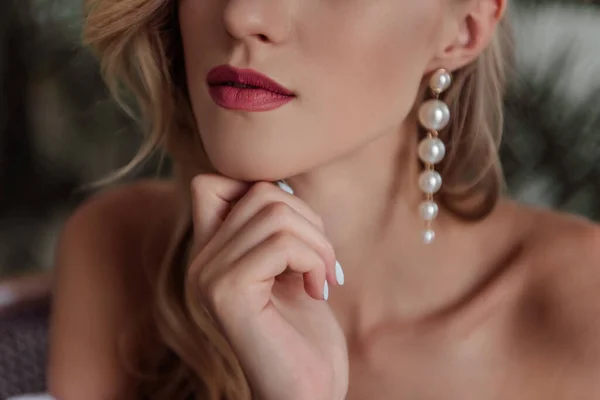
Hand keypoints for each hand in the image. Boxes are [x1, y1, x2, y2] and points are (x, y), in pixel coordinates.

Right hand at [186, 175, 348, 399]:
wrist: (306, 392)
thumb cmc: (305, 333)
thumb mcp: (289, 267)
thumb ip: (273, 229)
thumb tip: (280, 184)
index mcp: (212, 253)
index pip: (212, 182)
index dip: (263, 190)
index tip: (297, 231)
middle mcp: (200, 261)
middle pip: (260, 193)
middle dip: (309, 220)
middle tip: (323, 262)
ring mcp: (208, 276)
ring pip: (275, 214)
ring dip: (318, 243)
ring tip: (323, 278)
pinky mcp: (227, 293)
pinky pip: (281, 244)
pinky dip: (314, 260)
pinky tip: (318, 291)